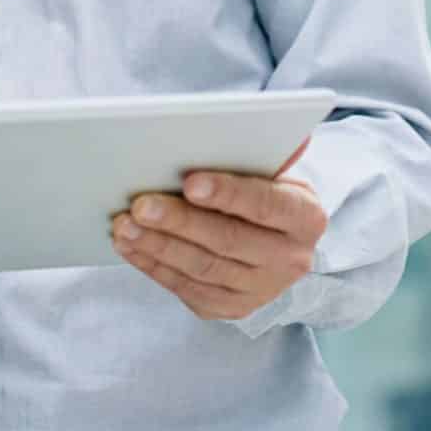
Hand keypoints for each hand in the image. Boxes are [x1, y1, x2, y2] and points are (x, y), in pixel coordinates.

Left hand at [111, 144, 325, 320]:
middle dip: (179, 221)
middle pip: (228, 240)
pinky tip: (130, 246)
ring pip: (202, 268)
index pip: (266, 204)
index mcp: (306, 218)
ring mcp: (261, 290)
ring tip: (124, 224)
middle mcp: (290, 260)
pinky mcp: (231, 308)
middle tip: (139, 205)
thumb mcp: (276, 171)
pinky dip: (154, 266)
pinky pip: (187, 288)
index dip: (228, 193)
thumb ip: (268, 151)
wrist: (276, 245)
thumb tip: (273, 123)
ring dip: (158, 246)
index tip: (189, 182)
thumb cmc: (266, 193)